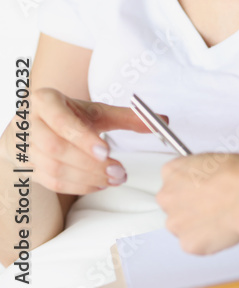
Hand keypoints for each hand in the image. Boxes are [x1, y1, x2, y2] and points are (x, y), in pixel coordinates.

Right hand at [2, 87, 166, 193]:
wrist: (39, 122)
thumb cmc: (70, 114)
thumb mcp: (97, 110)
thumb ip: (129, 116)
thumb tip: (164, 119)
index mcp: (45, 101)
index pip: (60, 121)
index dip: (82, 138)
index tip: (106, 151)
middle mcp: (30, 124)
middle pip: (55, 148)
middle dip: (89, 164)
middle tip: (118, 172)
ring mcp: (25, 148)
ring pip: (52, 168)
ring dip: (86, 177)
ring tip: (113, 179)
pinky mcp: (28, 167)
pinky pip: (51, 182)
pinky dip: (77, 186)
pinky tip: (98, 184)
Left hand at [158, 153, 238, 254]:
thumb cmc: (237, 175)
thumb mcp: (214, 159)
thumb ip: (201, 173)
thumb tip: (208, 180)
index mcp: (172, 172)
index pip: (174, 180)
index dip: (191, 185)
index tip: (202, 188)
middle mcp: (167, 198)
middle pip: (174, 205)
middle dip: (191, 207)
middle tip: (213, 205)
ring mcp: (175, 223)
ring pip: (183, 227)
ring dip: (198, 225)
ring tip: (221, 217)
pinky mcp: (188, 243)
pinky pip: (196, 244)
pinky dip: (208, 240)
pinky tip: (223, 229)